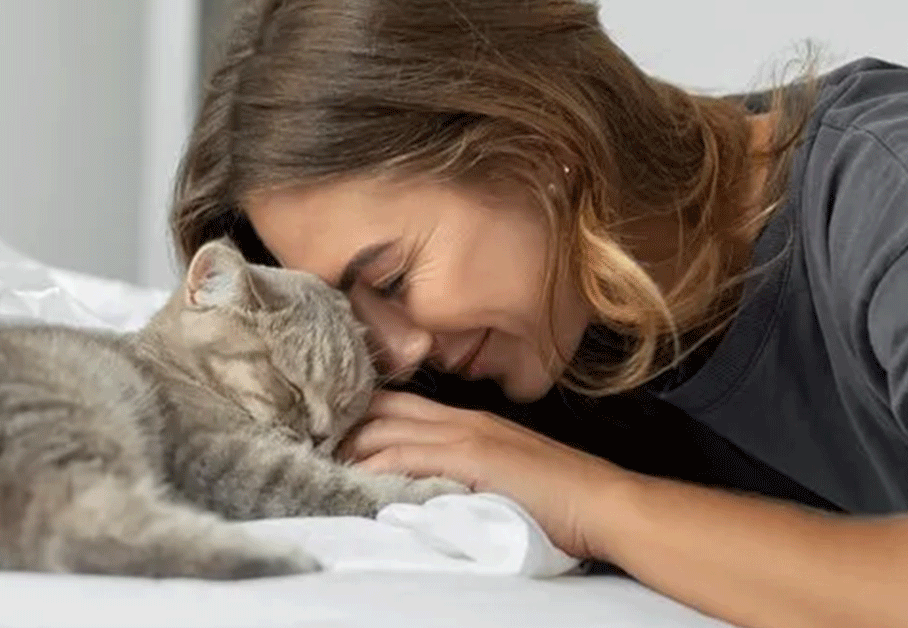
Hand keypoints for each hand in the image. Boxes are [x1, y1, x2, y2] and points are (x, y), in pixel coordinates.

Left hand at [337, 390, 633, 558]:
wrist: (603, 502)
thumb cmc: (559, 496)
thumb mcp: (501, 471)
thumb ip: (462, 469)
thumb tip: (423, 484)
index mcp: (466, 420)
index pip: (398, 405)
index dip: (358, 412)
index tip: (326, 427)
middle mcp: (460, 419)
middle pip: (383, 410)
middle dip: (342, 424)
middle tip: (305, 441)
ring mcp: (466, 435)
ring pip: (388, 431)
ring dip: (348, 447)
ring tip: (314, 461)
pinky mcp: (472, 458)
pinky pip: (410, 457)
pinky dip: (377, 466)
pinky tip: (353, 477)